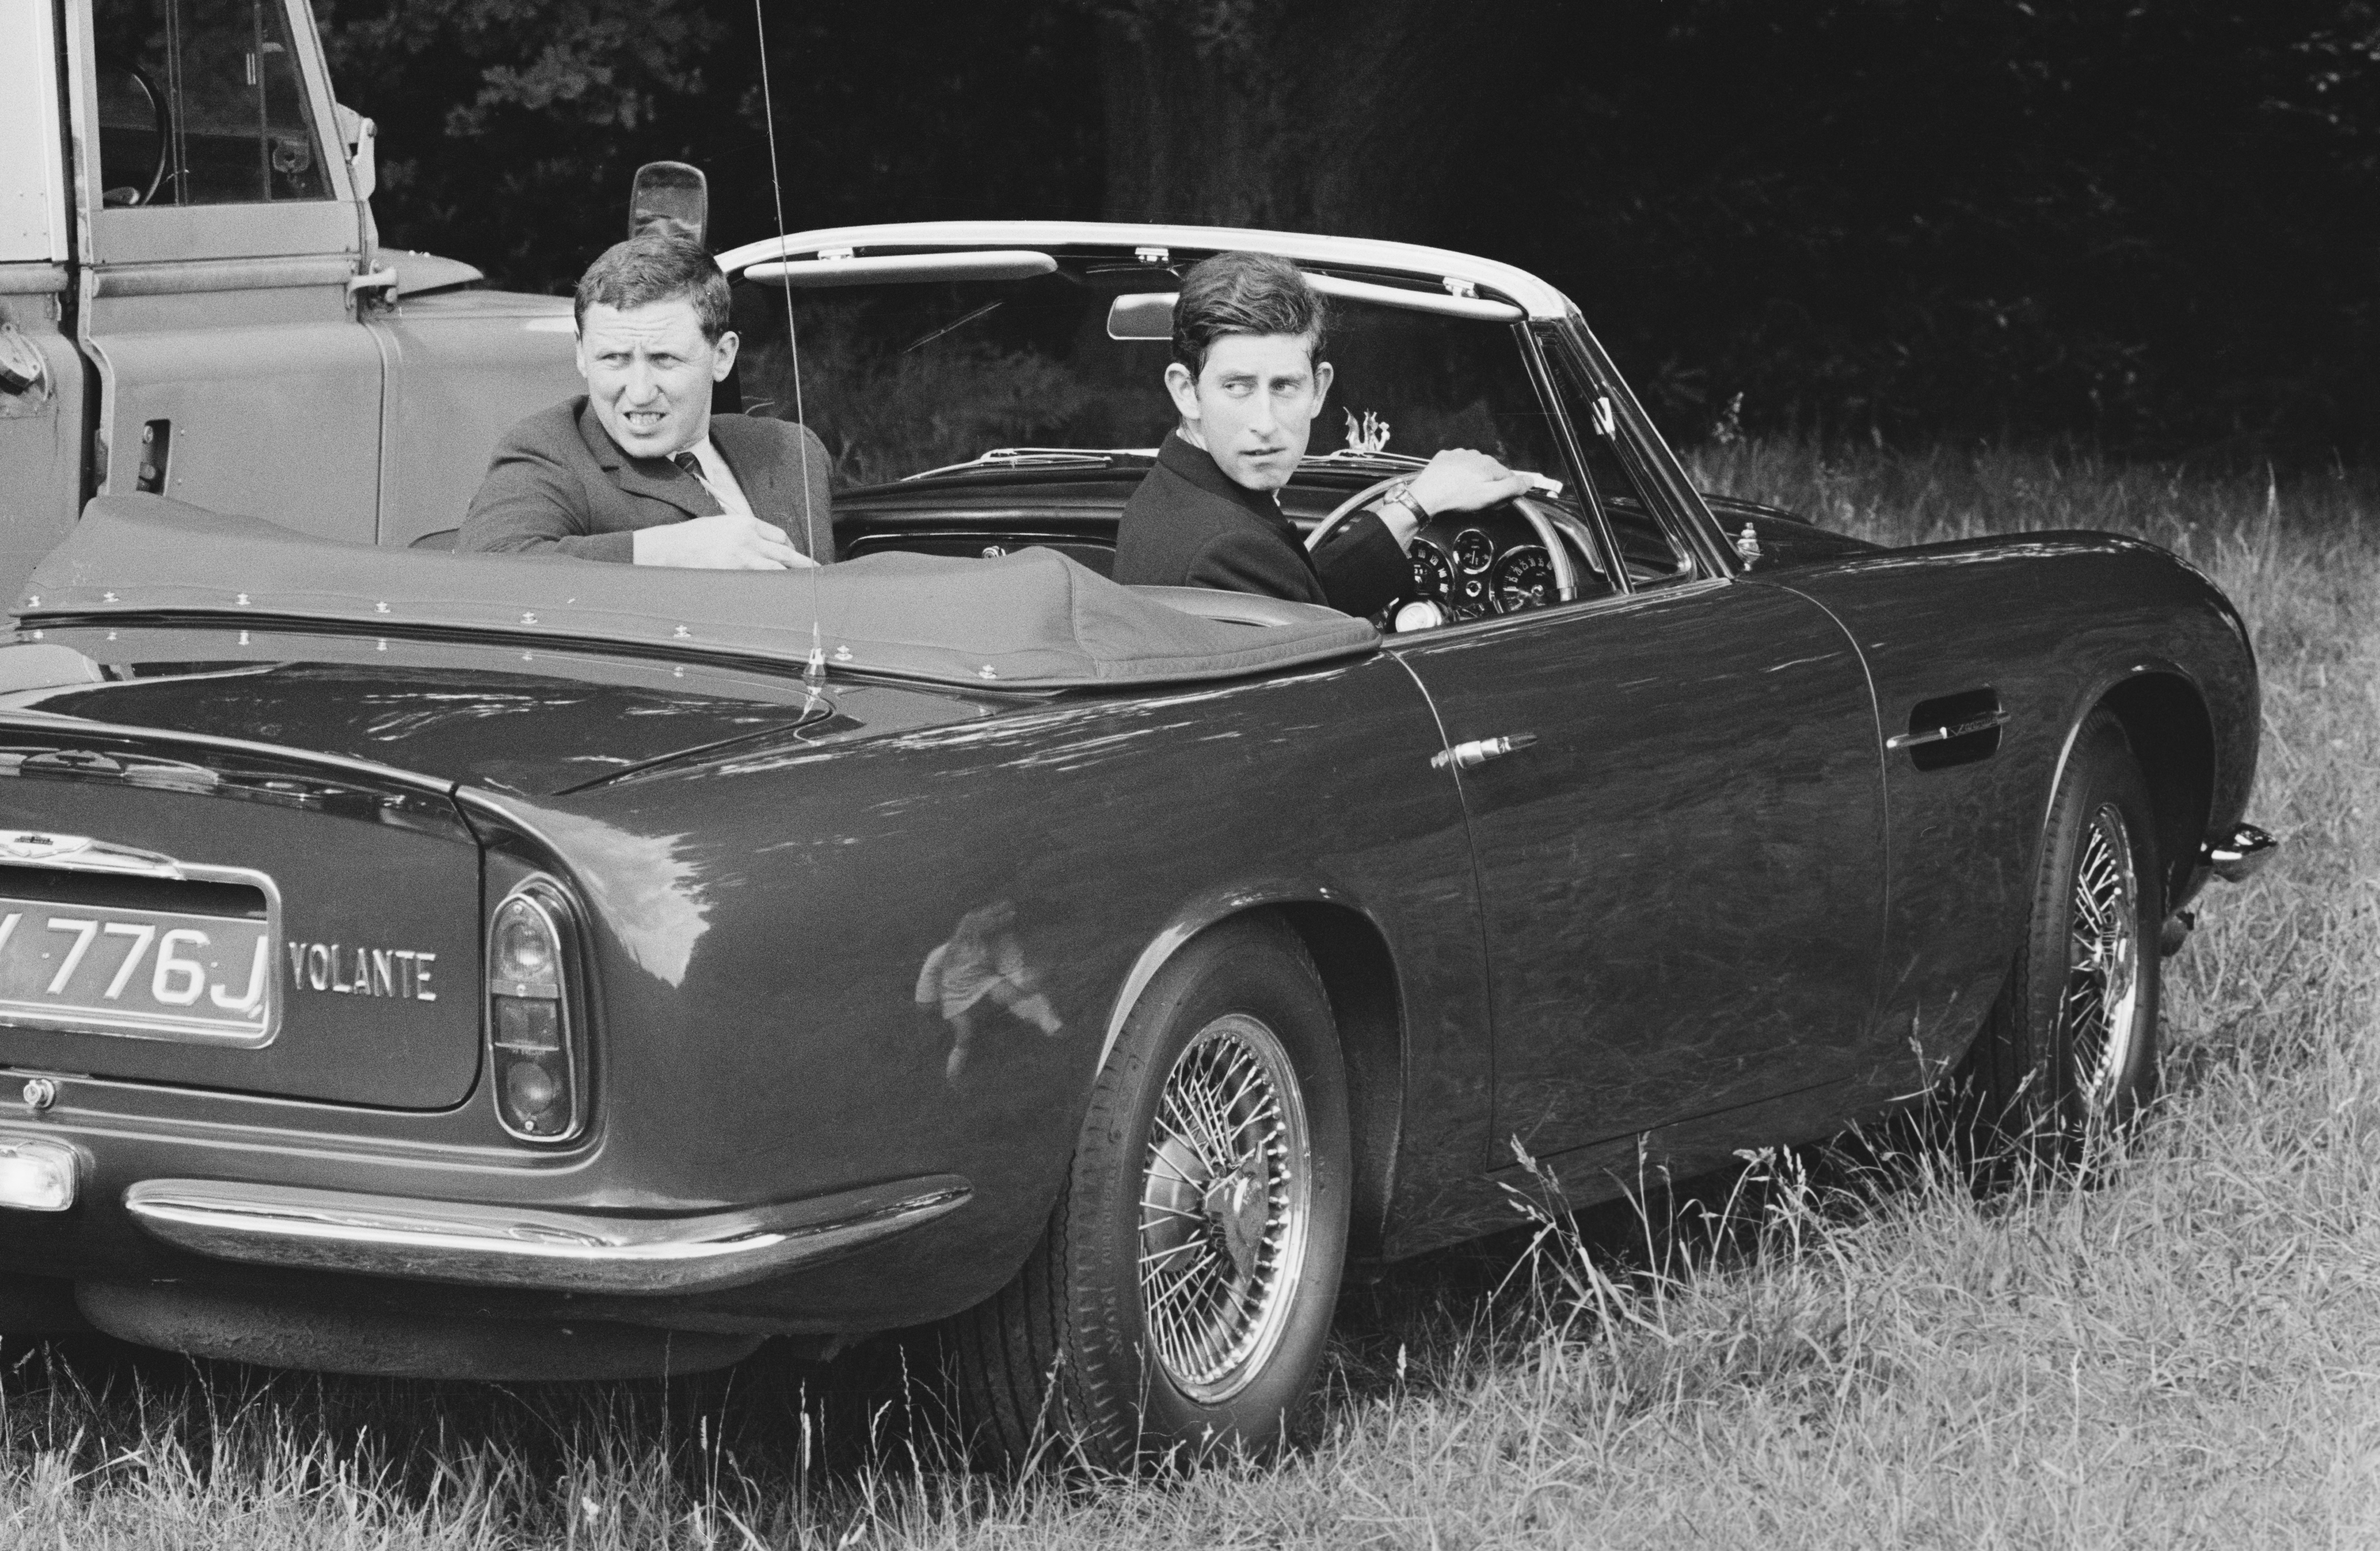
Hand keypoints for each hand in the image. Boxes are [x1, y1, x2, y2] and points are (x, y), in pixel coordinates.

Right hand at [632, 514, 818, 569]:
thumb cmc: (691, 538)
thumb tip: (758, 546)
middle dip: (804, 563)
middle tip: (818, 572)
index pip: (779, 536)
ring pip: (779, 567)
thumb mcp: (720, 526)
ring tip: (807, 586)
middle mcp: (749, 538)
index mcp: (745, 524)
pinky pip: (764, 581)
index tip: (793, 557)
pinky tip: (783, 593)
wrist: (669, 548)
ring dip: (795, 577)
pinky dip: (776, 587)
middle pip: (786, 551)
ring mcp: (744, 556)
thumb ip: (741, 534)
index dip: (790, 548)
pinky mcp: (737, 571)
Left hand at [1407, 448, 1534, 516]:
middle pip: (1491, 473)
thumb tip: (1529, 481)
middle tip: (1478, 502)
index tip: (1497, 502)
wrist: (1426, 495)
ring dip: (1473, 480)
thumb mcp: (1490, 496)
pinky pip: (1458, 465)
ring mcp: (1459, 454)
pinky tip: (1453, 485)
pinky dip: (1458, 474)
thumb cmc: (1456, 497)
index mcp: (1489, 465)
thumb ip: (1511, 487)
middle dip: (1488, 486)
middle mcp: (1476, 455)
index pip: (1508, 477)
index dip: (1504, 492)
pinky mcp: (1445, 458)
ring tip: (1464, 495)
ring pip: (1474, 468)